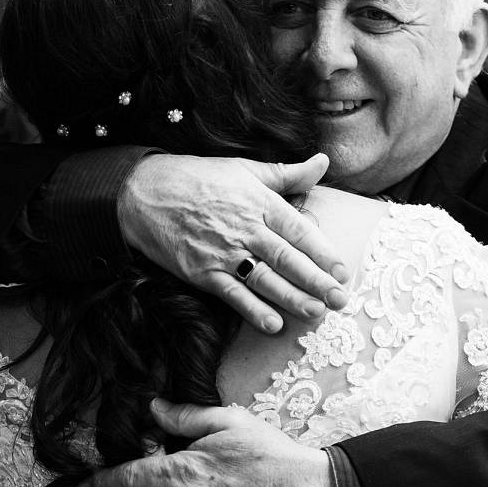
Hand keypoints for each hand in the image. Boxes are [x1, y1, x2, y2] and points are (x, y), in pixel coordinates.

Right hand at [117, 153, 348, 331]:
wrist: (145, 193)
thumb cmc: (198, 179)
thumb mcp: (244, 169)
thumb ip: (286, 174)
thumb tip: (322, 162)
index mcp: (259, 202)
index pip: (299, 231)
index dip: (323, 253)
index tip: (343, 272)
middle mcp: (244, 228)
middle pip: (287, 259)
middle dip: (317, 281)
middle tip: (340, 300)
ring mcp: (222, 252)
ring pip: (265, 279)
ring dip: (292, 299)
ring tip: (316, 313)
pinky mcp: (202, 272)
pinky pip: (232, 294)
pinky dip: (252, 310)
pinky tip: (273, 324)